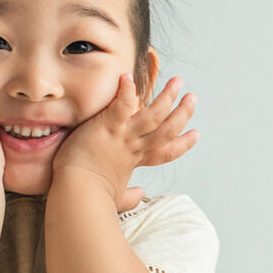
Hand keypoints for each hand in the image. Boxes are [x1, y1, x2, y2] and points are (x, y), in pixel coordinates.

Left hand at [51, 74, 198, 209]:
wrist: (76, 194)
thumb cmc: (91, 196)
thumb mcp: (115, 196)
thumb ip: (129, 195)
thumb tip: (141, 195)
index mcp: (135, 161)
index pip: (165, 152)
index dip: (182, 143)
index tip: (195, 134)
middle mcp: (133, 147)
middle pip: (166, 129)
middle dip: (182, 113)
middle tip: (192, 97)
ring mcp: (122, 136)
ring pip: (153, 115)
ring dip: (167, 98)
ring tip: (178, 81)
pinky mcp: (107, 127)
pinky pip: (121, 105)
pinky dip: (126, 91)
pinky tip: (129, 76)